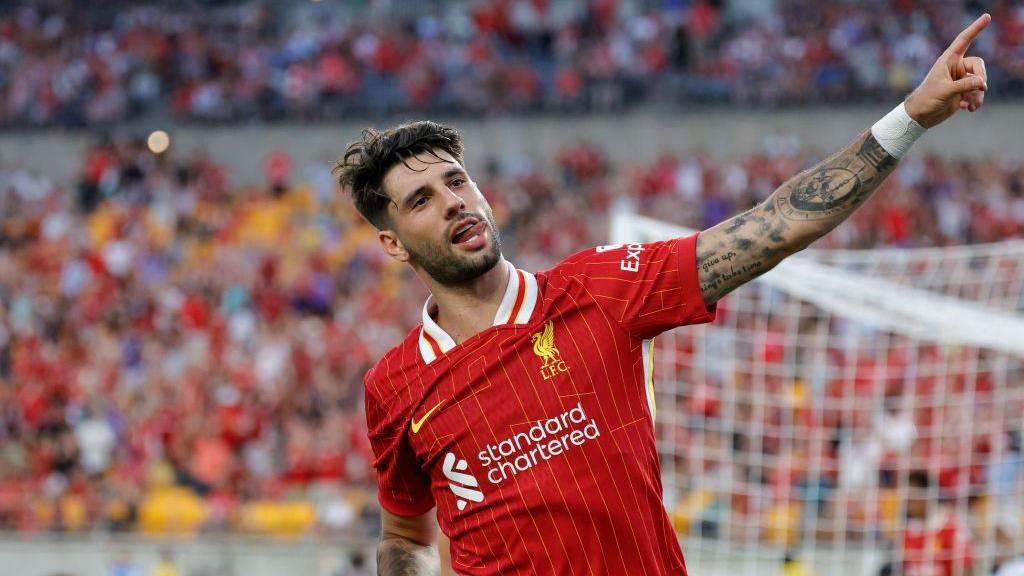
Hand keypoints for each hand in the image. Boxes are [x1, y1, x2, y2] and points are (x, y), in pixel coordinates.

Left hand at [905, 13, 989, 127]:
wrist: (920, 117)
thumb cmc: (926, 99)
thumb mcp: (945, 91)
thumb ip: (964, 86)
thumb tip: (983, 83)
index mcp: (948, 60)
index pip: (964, 40)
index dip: (976, 28)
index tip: (987, 17)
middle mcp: (956, 67)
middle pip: (978, 66)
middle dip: (981, 78)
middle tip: (981, 88)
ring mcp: (960, 80)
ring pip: (979, 82)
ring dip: (977, 94)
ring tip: (969, 105)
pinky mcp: (963, 92)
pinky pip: (977, 93)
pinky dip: (975, 101)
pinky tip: (967, 109)